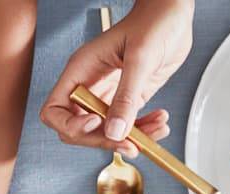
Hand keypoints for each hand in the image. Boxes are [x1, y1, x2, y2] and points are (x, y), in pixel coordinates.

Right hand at [37, 0, 188, 157]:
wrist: (174, 15)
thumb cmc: (152, 22)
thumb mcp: (140, 58)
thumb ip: (126, 96)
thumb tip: (115, 131)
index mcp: (82, 70)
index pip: (55, 110)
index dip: (70, 125)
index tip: (95, 123)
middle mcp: (92, 85)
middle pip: (80, 129)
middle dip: (103, 140)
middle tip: (128, 142)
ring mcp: (111, 94)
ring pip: (107, 132)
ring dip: (129, 139)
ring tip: (153, 134)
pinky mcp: (131, 98)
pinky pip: (130, 125)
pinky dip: (144, 131)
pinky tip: (159, 124)